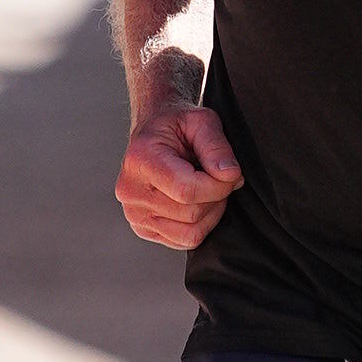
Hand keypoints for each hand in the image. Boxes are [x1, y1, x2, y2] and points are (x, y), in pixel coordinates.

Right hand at [116, 93, 242, 248]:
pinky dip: (199, 225)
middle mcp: (131, 190)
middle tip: (220, 179)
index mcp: (140, 160)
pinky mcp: (142, 228)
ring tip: (209, 190)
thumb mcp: (201, 121)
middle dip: (217, 198)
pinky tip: (197, 203)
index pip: (186, 190)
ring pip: (189, 233)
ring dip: (210, 214)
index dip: (218, 187)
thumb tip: (230, 175)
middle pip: (190, 214)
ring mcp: (134, 213)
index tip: (230, 174)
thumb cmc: (178, 126)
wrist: (154, 135)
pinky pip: (183, 241)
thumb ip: (217, 146)